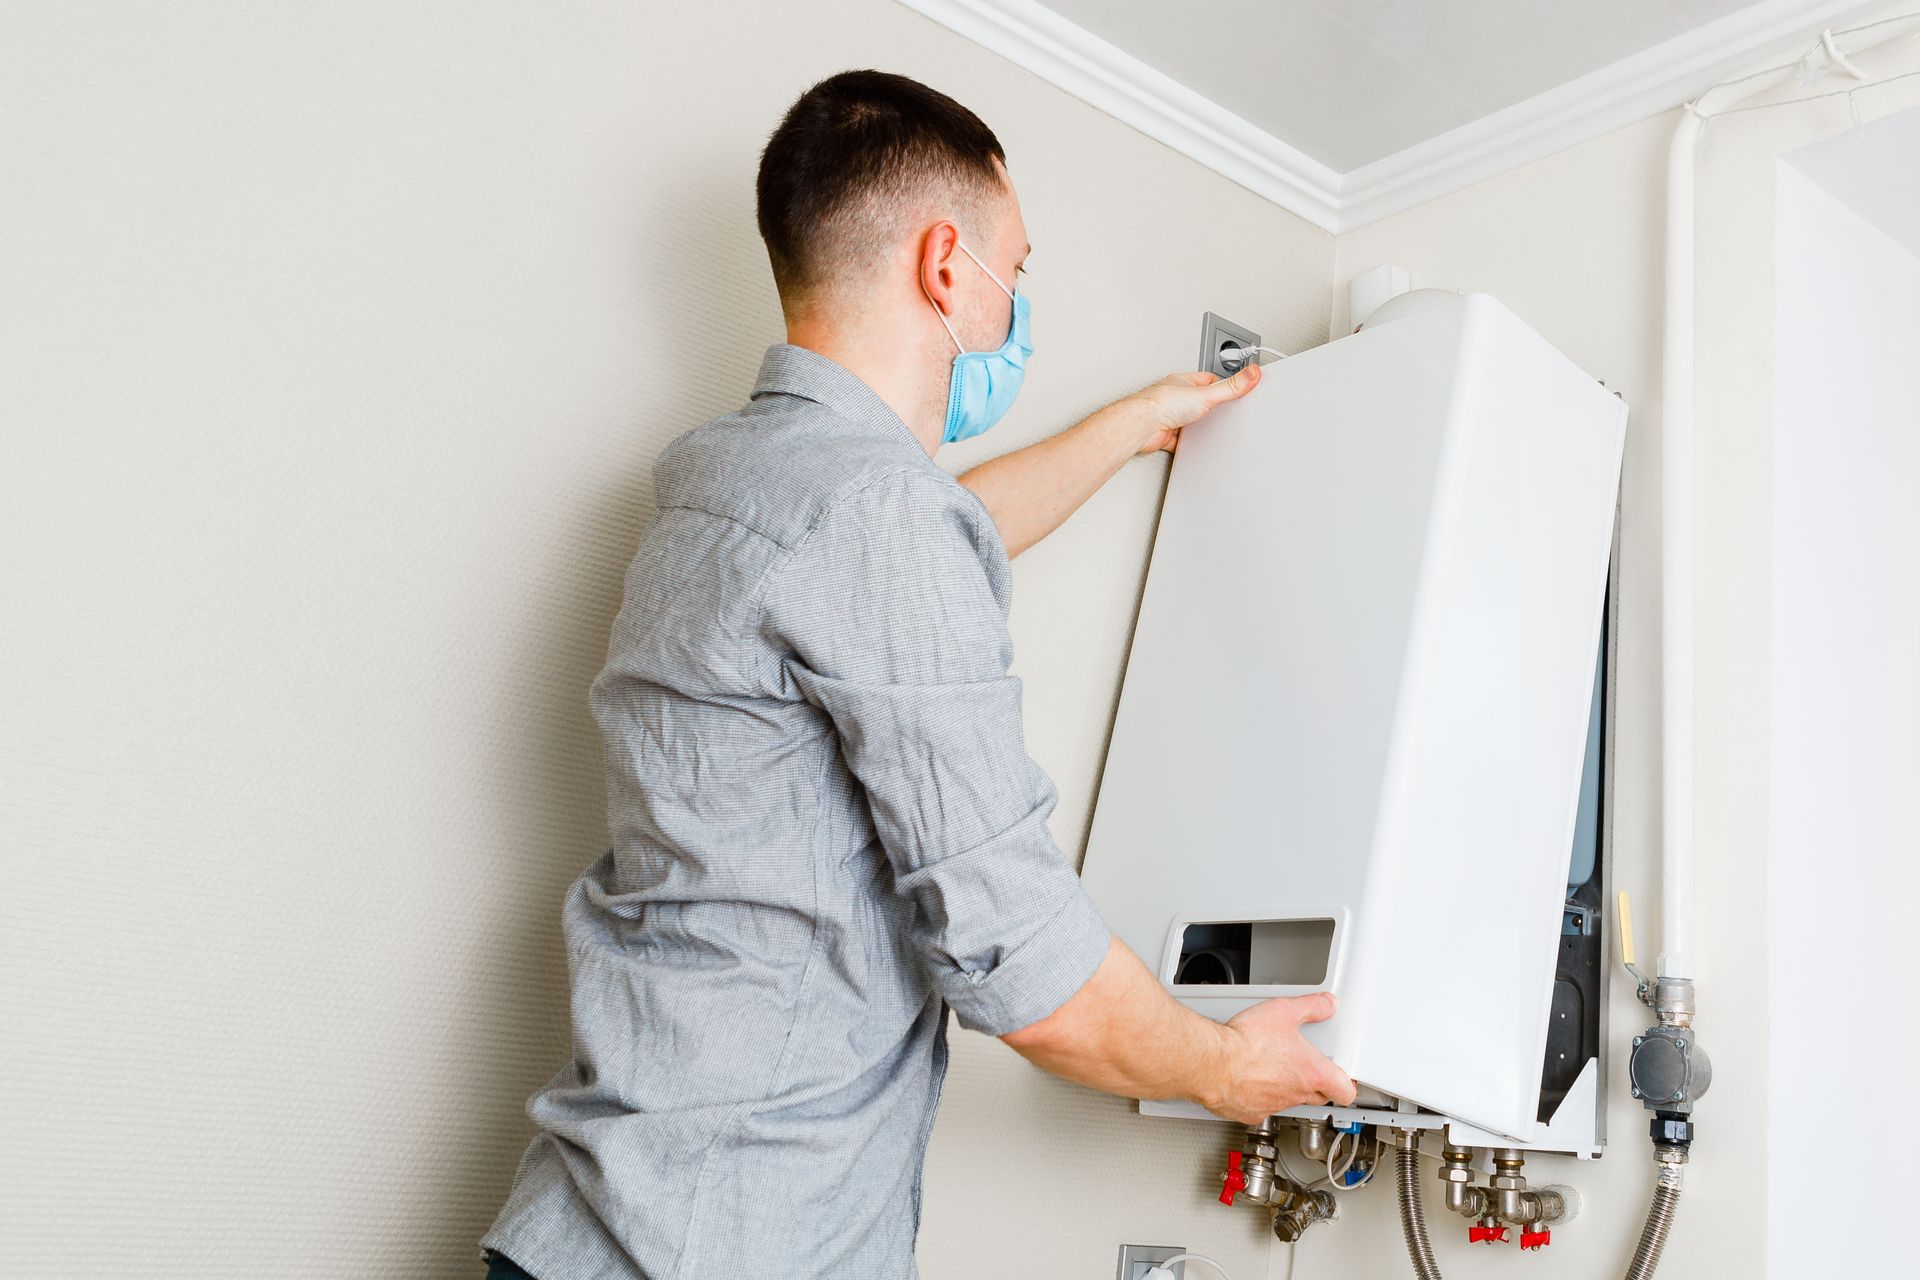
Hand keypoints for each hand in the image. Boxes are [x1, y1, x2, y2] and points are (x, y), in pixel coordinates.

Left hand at [1125, 361, 1262, 454]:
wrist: (1142, 426)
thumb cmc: (1162, 404)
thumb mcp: (1207, 394)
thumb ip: (1232, 386)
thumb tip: (1252, 373)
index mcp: (1185, 382)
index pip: (1210, 380)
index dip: (1224, 385)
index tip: (1237, 389)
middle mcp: (1177, 397)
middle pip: (1202, 401)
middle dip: (1213, 408)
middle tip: (1226, 410)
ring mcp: (1172, 416)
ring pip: (1192, 421)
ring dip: (1201, 425)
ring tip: (1211, 427)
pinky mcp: (1168, 435)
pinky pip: (1184, 439)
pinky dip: (1191, 442)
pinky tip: (1196, 443)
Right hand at [1202, 991, 1356, 1125]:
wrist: (1213, 1063)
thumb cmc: (1246, 1043)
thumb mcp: (1284, 1011)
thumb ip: (1311, 1007)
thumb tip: (1327, 1004)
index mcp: (1312, 1072)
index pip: (1346, 1091)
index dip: (1346, 1084)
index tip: (1342, 1077)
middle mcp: (1296, 1093)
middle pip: (1319, 1097)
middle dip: (1316, 1084)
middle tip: (1306, 1066)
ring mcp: (1274, 1106)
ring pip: (1289, 1101)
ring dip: (1285, 1087)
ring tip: (1271, 1066)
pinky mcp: (1251, 1112)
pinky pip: (1262, 1107)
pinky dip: (1259, 1096)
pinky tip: (1248, 1079)